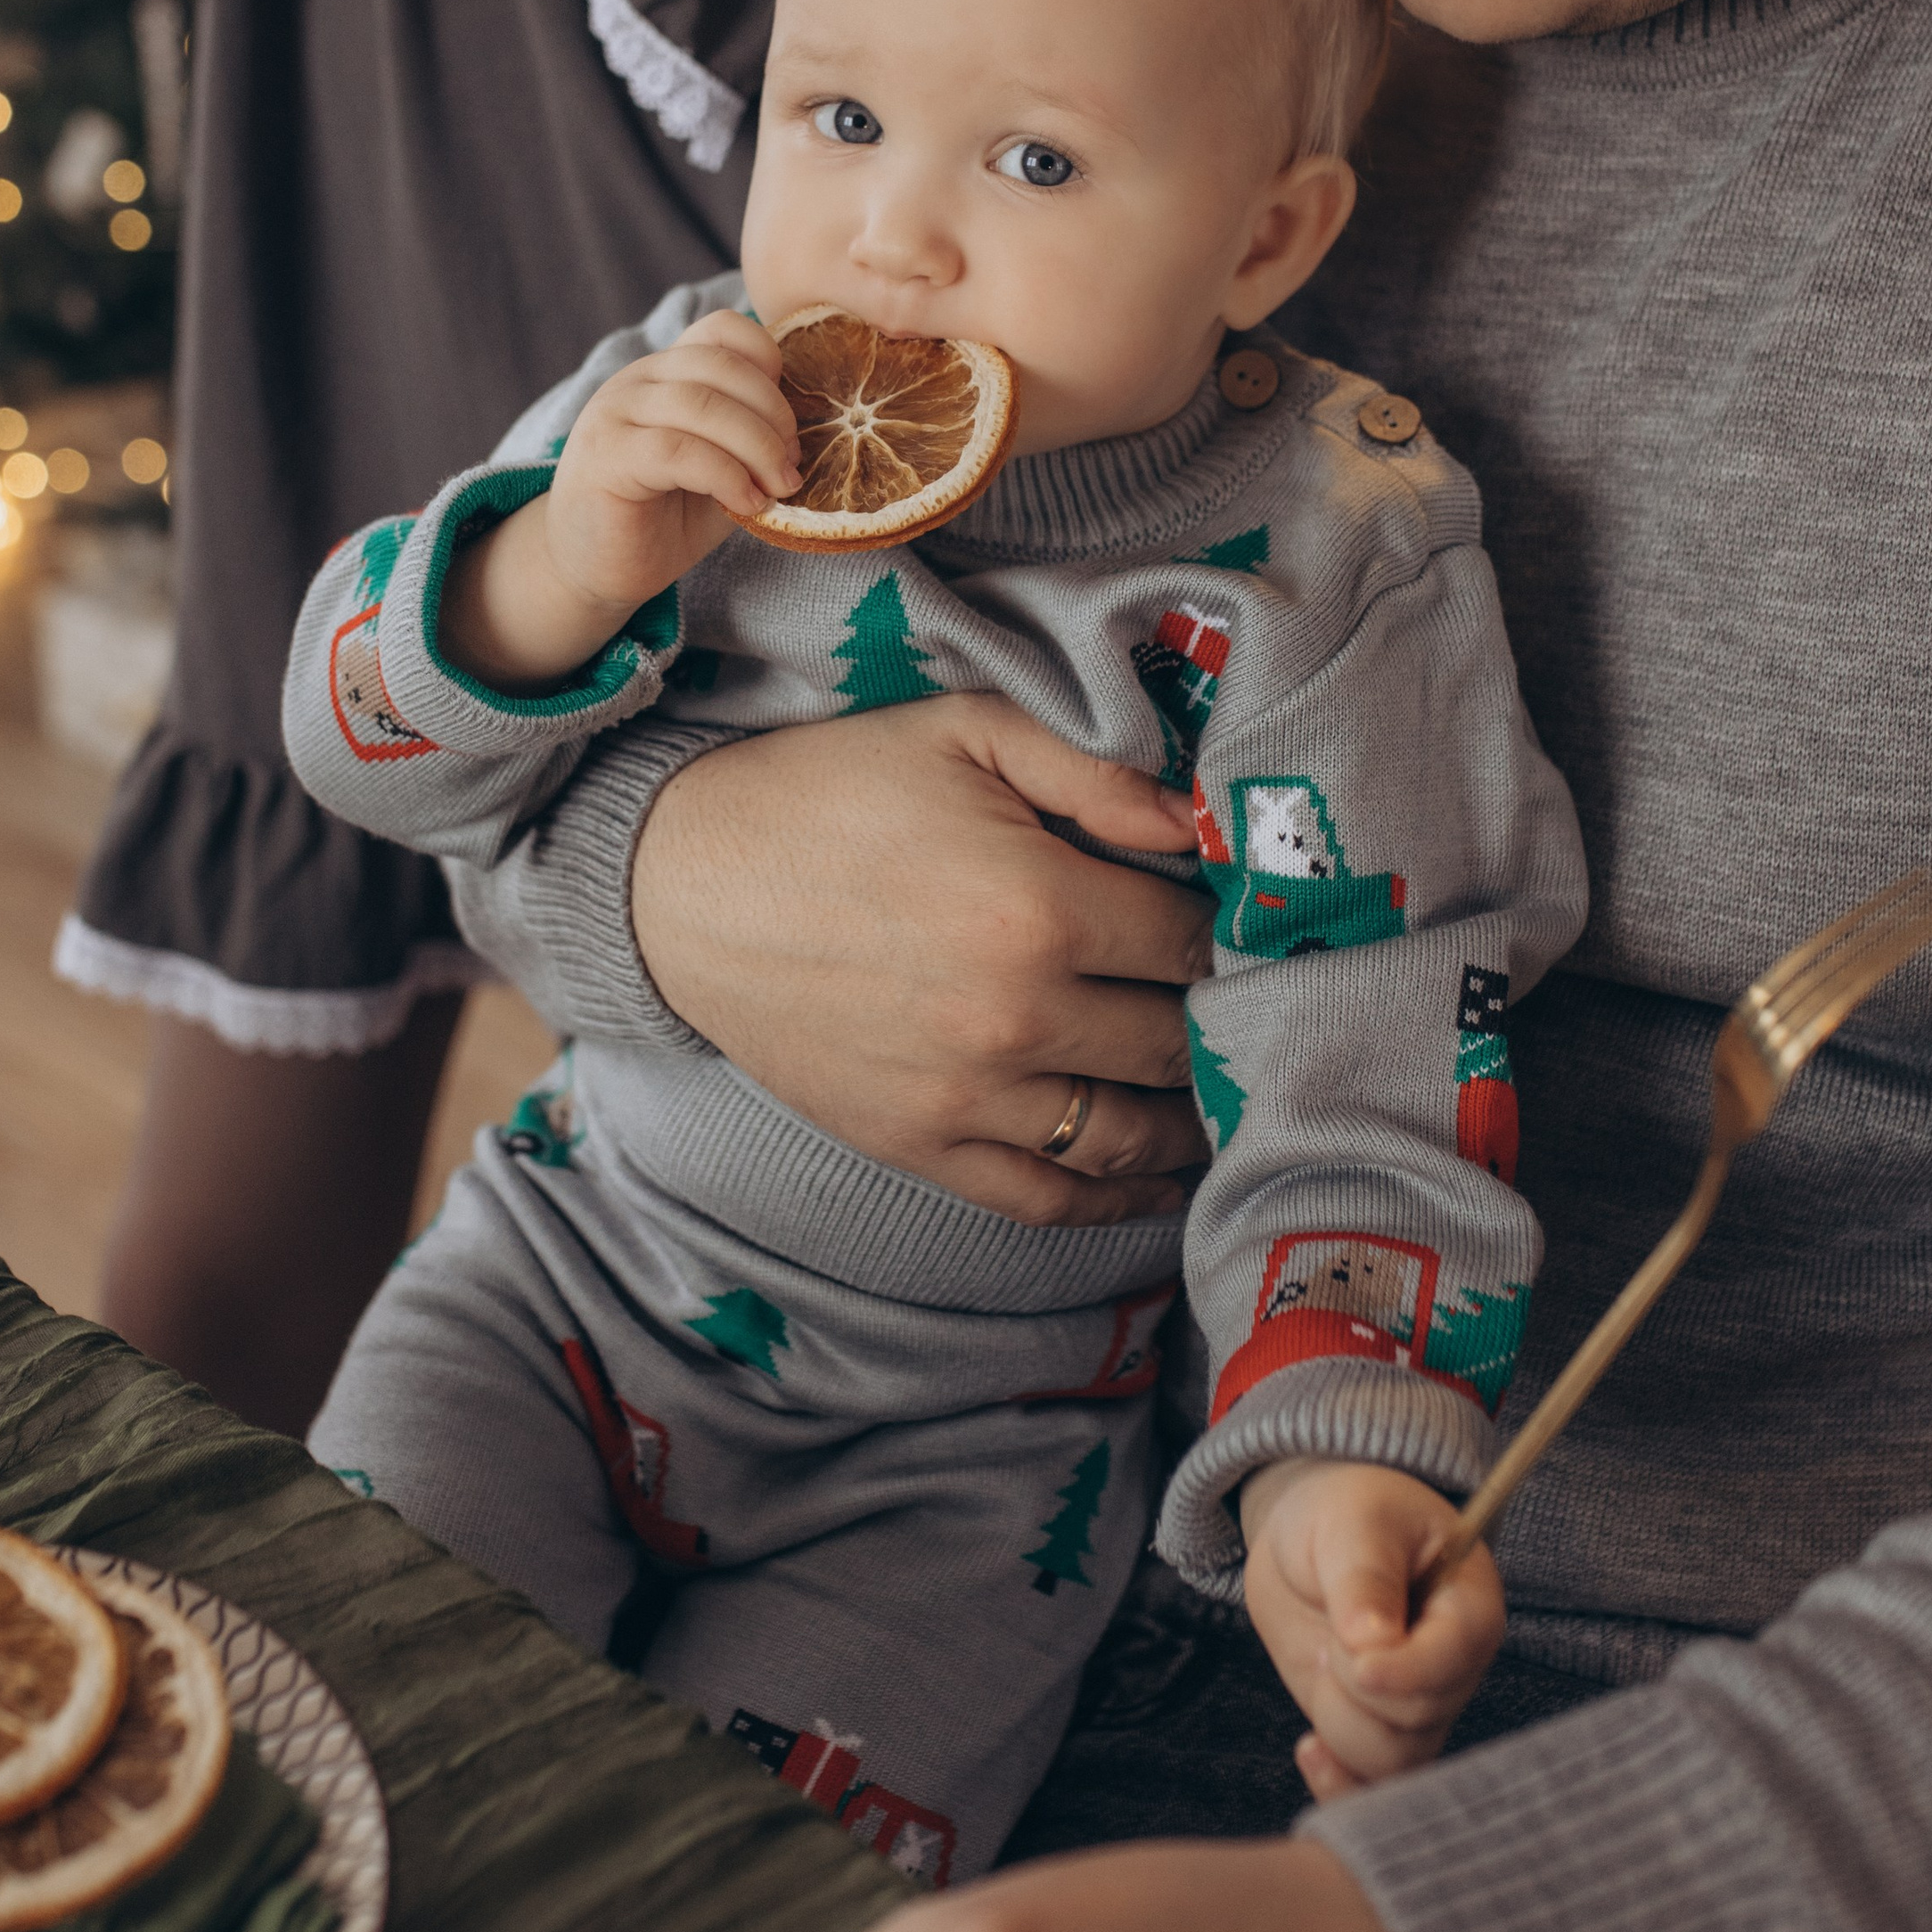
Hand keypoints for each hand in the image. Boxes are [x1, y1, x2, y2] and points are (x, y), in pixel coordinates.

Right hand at [444, 316, 801, 687]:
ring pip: (702, 404)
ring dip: (756, 447)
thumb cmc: (662, 519)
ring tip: (777, 487)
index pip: (723, 330)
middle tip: (791, 467)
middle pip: (721, 366)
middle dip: (773, 415)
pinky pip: (679, 451)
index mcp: (666, 372)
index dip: (768, 365)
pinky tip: (745, 503)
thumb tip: (812, 429)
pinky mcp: (607, 458)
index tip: (788, 422)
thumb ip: (749, 437)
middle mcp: (637, 381)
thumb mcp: (721, 468)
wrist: (594, 570)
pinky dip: (727, 476)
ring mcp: (615, 414)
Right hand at [631, 692, 1209, 1225]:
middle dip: (1222, 1024)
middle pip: (1176, 1044)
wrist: (682, 883)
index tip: (1245, 929)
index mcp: (1038, 907)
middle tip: (1249, 1009)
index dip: (1232, 936)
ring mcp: (965, 1097)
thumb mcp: (963, 731)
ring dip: (1194, 1122)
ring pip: (1129, 1135)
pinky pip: (1047, 1198)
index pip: (1192, 945)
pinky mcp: (918, 1146)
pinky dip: (1119, 1200)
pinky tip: (1162, 1181)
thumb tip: (1201, 827)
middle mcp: (1015, 1017)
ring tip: (1229, 1097)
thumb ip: (1094, 770)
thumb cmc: (828, 792)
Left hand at [1240, 1462, 1503, 1799]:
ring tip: (1323, 1657)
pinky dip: (1338, 1781)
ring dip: (1338, 1720)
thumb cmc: (1346, 1511)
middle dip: (1355, 1682)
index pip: (1452, 1660)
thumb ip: (1362, 1578)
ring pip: (1391, 1759)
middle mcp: (1455, 1666)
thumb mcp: (1350, 1521)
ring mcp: (1419, 1704)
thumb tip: (1373, 1644)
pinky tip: (1309, 1750)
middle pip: (1417, 1718)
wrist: (1313, 1533)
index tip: (1351, 1654)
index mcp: (1468, 1606)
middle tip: (1330, 1629)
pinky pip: (1372, 1786)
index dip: (1402, 1670)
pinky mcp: (1380, 1730)